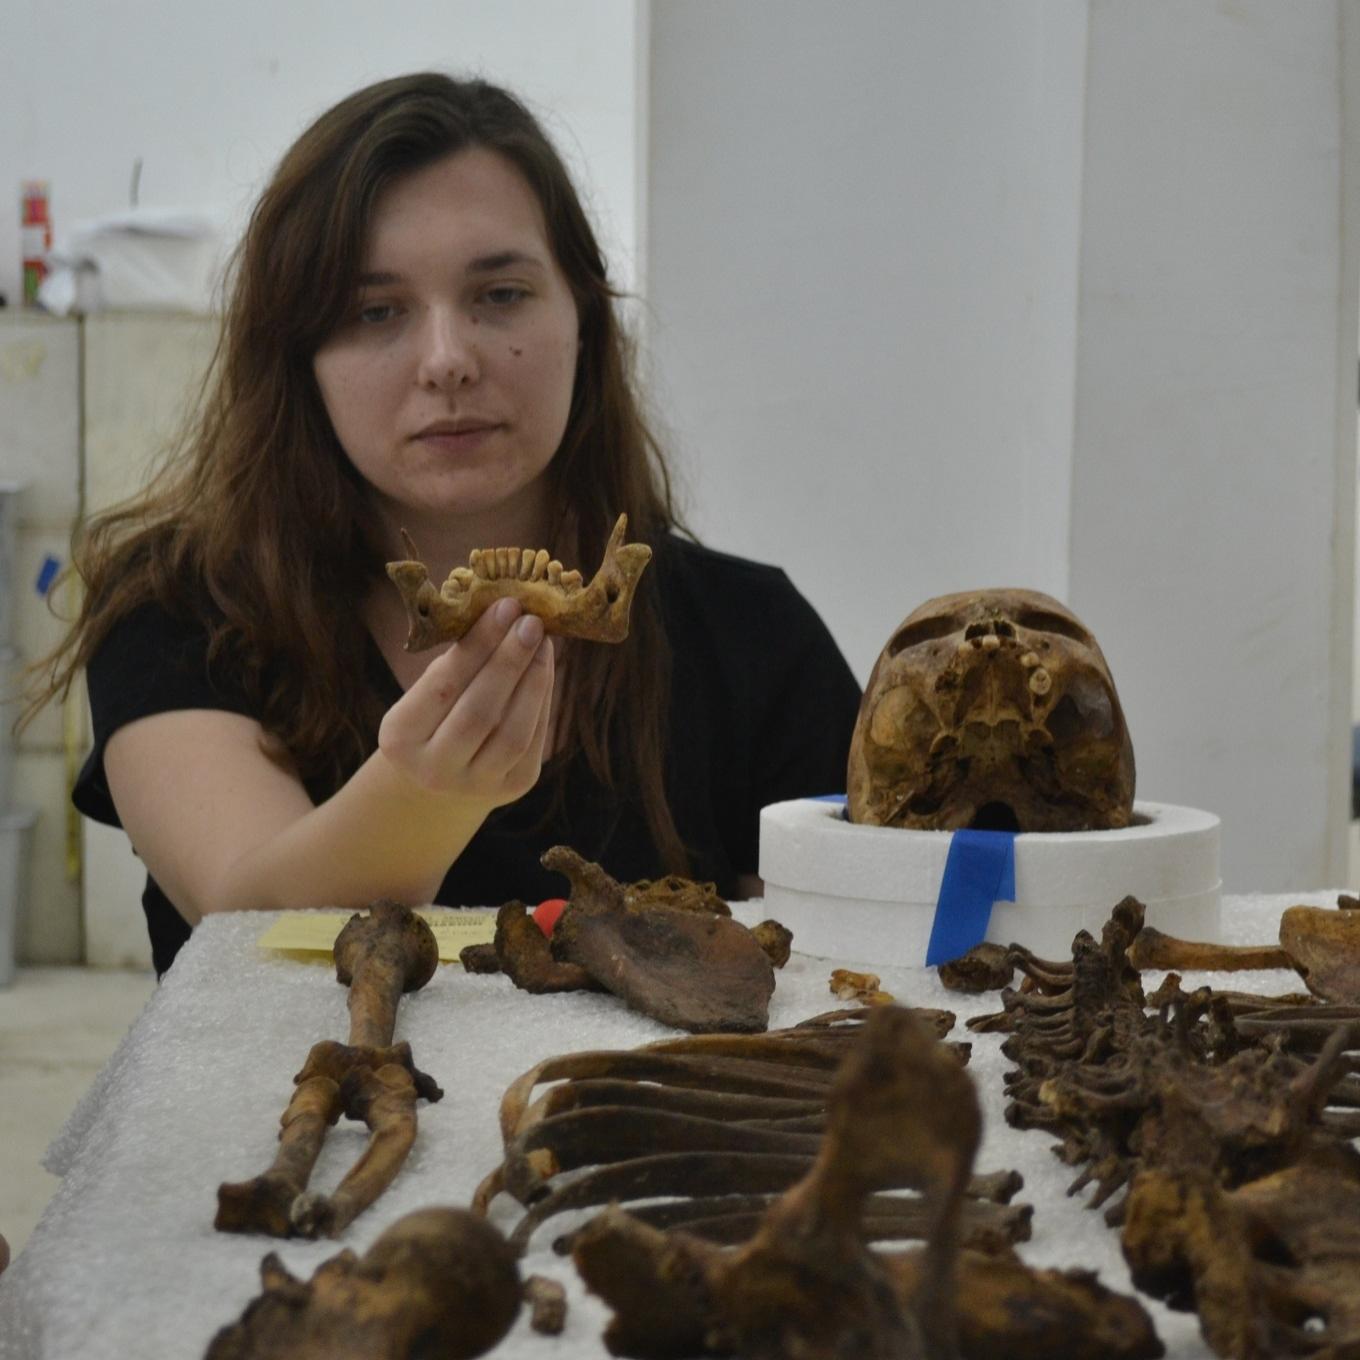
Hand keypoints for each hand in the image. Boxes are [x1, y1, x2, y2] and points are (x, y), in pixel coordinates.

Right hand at [377, 596, 553, 808]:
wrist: (439, 785)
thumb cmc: (432, 721)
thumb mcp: (424, 697)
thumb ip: (456, 664)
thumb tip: (504, 614)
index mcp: (401, 738)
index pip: (443, 686)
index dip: (478, 645)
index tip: (505, 607)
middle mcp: (434, 769)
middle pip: (480, 711)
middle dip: (509, 660)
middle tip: (530, 620)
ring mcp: (476, 784)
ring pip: (513, 731)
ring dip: (533, 680)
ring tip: (542, 641)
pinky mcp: (514, 787)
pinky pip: (534, 740)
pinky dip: (543, 699)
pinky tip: (544, 667)